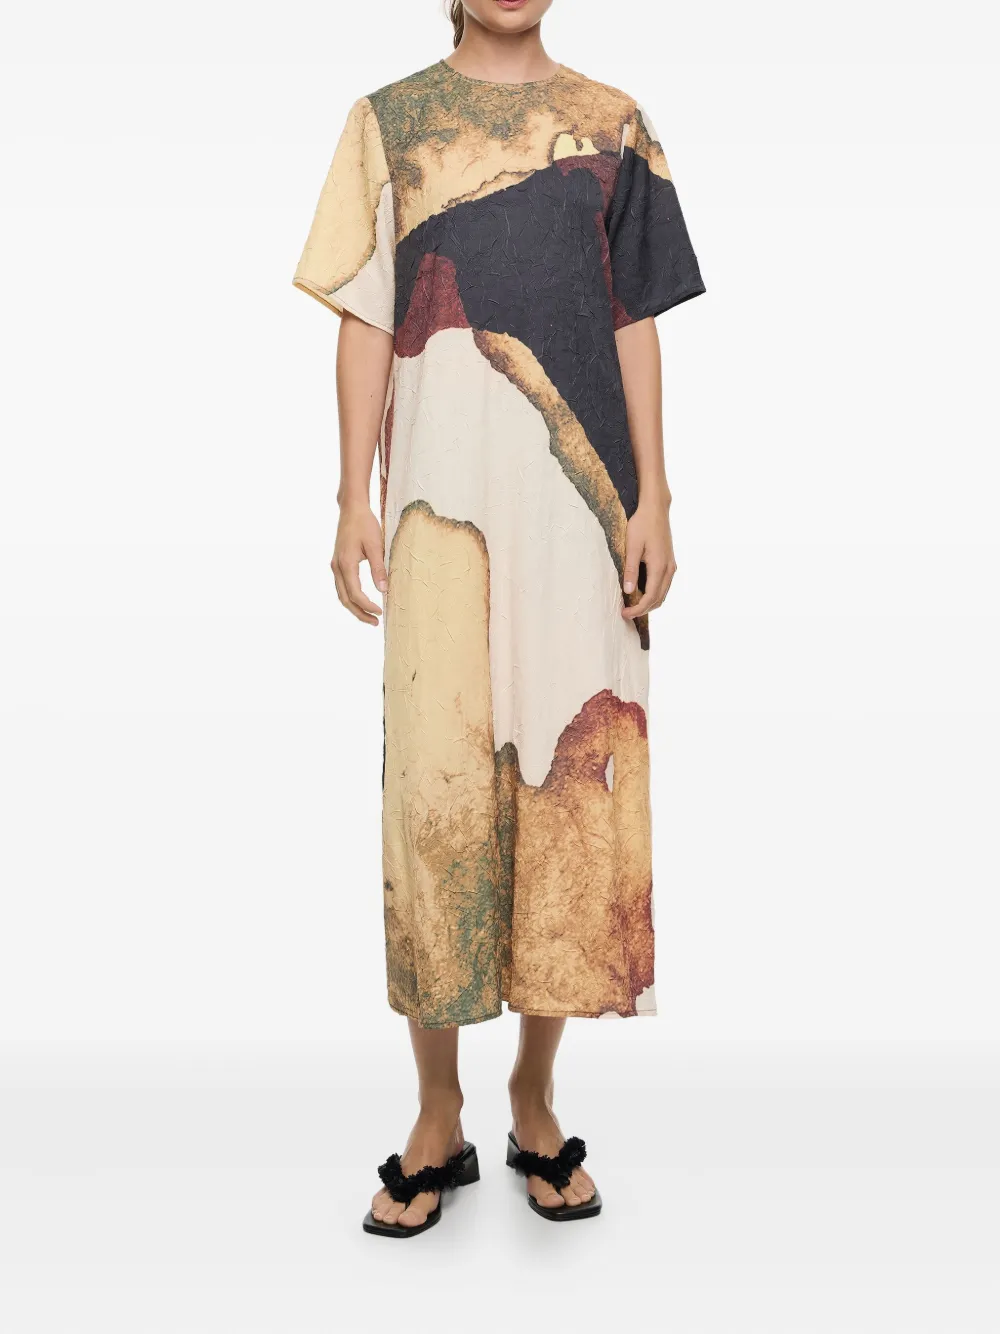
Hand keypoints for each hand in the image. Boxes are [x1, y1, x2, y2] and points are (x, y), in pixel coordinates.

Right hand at [332, 503, 386, 625]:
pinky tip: (362, 601)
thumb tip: (383, 590)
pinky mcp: (338, 563)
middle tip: (375, 622)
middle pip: (345, 599)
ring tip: (370, 617)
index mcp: (346, 564)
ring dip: (355, 607)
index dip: (367, 606)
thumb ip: (379, 568)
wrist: (351, 509)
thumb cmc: (365, 524)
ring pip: (342, 594)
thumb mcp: (376, 545)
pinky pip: (342, 586)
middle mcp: (337, 567)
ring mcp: (335, 565)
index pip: (355, 593)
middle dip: (359, 613)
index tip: (381, 612)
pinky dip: (351, 597)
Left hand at [621, 498, 677, 619]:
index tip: (625, 614)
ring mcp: (671, 565)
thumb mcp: (632, 546)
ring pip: (663, 593)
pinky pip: (664, 585)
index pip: (650, 597)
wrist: (656, 509)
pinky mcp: (670, 562)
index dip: (638, 609)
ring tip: (632, 605)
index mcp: (659, 566)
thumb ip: (631, 570)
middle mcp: (669, 569)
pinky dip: (654, 593)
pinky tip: (641, 592)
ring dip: (650, 602)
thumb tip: (629, 591)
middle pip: (659, 599)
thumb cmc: (642, 524)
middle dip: (643, 609)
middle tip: (626, 613)